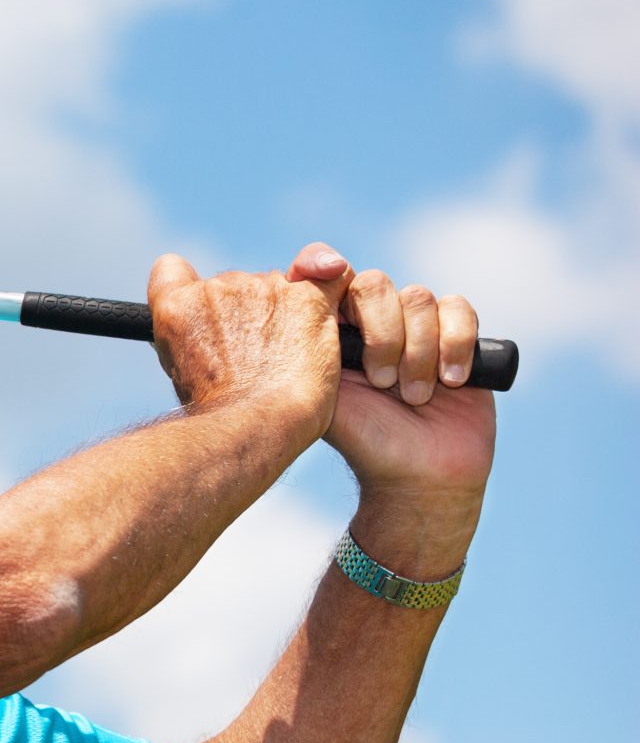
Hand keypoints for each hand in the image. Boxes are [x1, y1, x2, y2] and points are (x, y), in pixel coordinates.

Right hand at [147, 245, 348, 432]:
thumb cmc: (218, 413)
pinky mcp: (307, 297)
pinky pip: (331, 275)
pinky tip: (331, 314)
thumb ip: (188, 337)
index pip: (172, 269)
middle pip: (234, 283)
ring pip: (277, 286)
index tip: (203, 311)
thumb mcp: (180, 372)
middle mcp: (217, 287)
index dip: (188, 286)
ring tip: (287, 360)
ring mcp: (263, 287)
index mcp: (177, 306)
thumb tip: (201, 334)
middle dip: (245, 311)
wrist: (254, 426)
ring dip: (284, 312)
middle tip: (254, 356)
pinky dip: (332, 287)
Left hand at [306, 250, 495, 522]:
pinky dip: (455, 343)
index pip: (325, 276)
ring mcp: (416, 326)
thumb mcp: (321, 397)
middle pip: (374, 283)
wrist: (418, 476)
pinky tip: (450, 381)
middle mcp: (373, 322)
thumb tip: (282, 306)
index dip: (321, 266)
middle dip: (382, 333)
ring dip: (418, 351)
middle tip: (381, 382)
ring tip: (413, 396)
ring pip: (419, 298)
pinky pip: (459, 308)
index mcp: (332, 331)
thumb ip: (305, 353)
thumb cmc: (364, 442)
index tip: (328, 274)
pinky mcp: (457, 334)